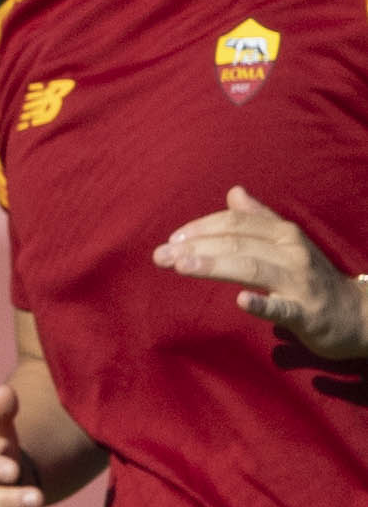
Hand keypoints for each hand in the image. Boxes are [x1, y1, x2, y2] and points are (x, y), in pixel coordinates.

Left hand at [155, 184, 367, 359]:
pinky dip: (262, 304)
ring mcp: (300, 283)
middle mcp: (292, 253)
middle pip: (238, 243)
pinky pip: (283, 309)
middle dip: (196, 247)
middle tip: (159, 256)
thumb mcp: (287, 243)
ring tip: (181, 267)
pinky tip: (240, 301)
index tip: (171, 240)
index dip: (201, 228)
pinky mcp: (306, 314)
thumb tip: (234, 192)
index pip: (236, 223)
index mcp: (284, 234)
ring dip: (215, 266)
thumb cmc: (312, 277)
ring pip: (253, 269)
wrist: (357, 313)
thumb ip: (259, 219)